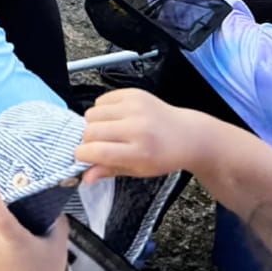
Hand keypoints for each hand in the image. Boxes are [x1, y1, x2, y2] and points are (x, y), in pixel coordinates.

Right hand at [75, 88, 204, 181]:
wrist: (189, 136)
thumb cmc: (164, 156)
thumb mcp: (139, 170)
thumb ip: (109, 170)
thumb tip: (85, 177)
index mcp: (140, 152)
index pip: (97, 151)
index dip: (82, 155)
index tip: (82, 156)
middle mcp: (138, 127)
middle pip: (90, 131)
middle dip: (88, 140)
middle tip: (99, 144)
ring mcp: (136, 107)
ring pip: (92, 113)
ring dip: (94, 123)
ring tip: (110, 129)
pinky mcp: (134, 94)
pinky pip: (101, 100)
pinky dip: (103, 110)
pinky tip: (117, 117)